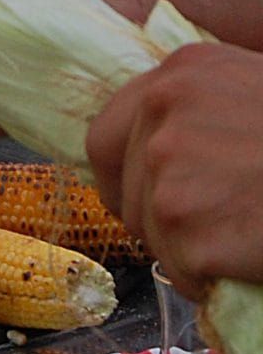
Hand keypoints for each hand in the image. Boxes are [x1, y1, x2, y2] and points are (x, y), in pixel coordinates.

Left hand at [86, 43, 262, 298]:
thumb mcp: (257, 93)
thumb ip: (202, 112)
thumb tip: (155, 151)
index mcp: (179, 74)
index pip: (105, 137)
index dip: (120, 177)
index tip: (139, 199)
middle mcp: (162, 115)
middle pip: (126, 194)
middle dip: (158, 221)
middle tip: (212, 230)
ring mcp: (170, 172)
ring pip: (154, 237)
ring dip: (193, 251)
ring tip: (252, 235)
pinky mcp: (189, 229)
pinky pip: (184, 271)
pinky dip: (214, 279)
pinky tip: (256, 257)